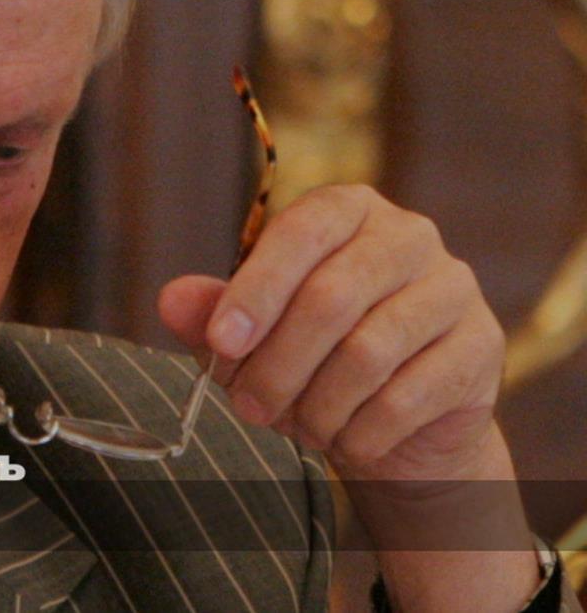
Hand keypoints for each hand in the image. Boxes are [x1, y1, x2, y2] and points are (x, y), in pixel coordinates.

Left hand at [157, 184, 505, 483]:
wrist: (396, 420)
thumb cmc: (311, 359)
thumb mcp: (251, 334)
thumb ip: (211, 314)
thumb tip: (170, 299)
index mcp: (346, 210)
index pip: (301, 231)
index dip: (257, 289)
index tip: (223, 343)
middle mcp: (408, 235)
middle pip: (332, 297)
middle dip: (278, 365)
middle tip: (248, 407)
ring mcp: (452, 288)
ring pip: (368, 353)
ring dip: (317, 406)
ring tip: (297, 426)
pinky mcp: (481, 346)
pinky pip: (408, 398)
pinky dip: (361, 433)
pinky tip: (346, 441)